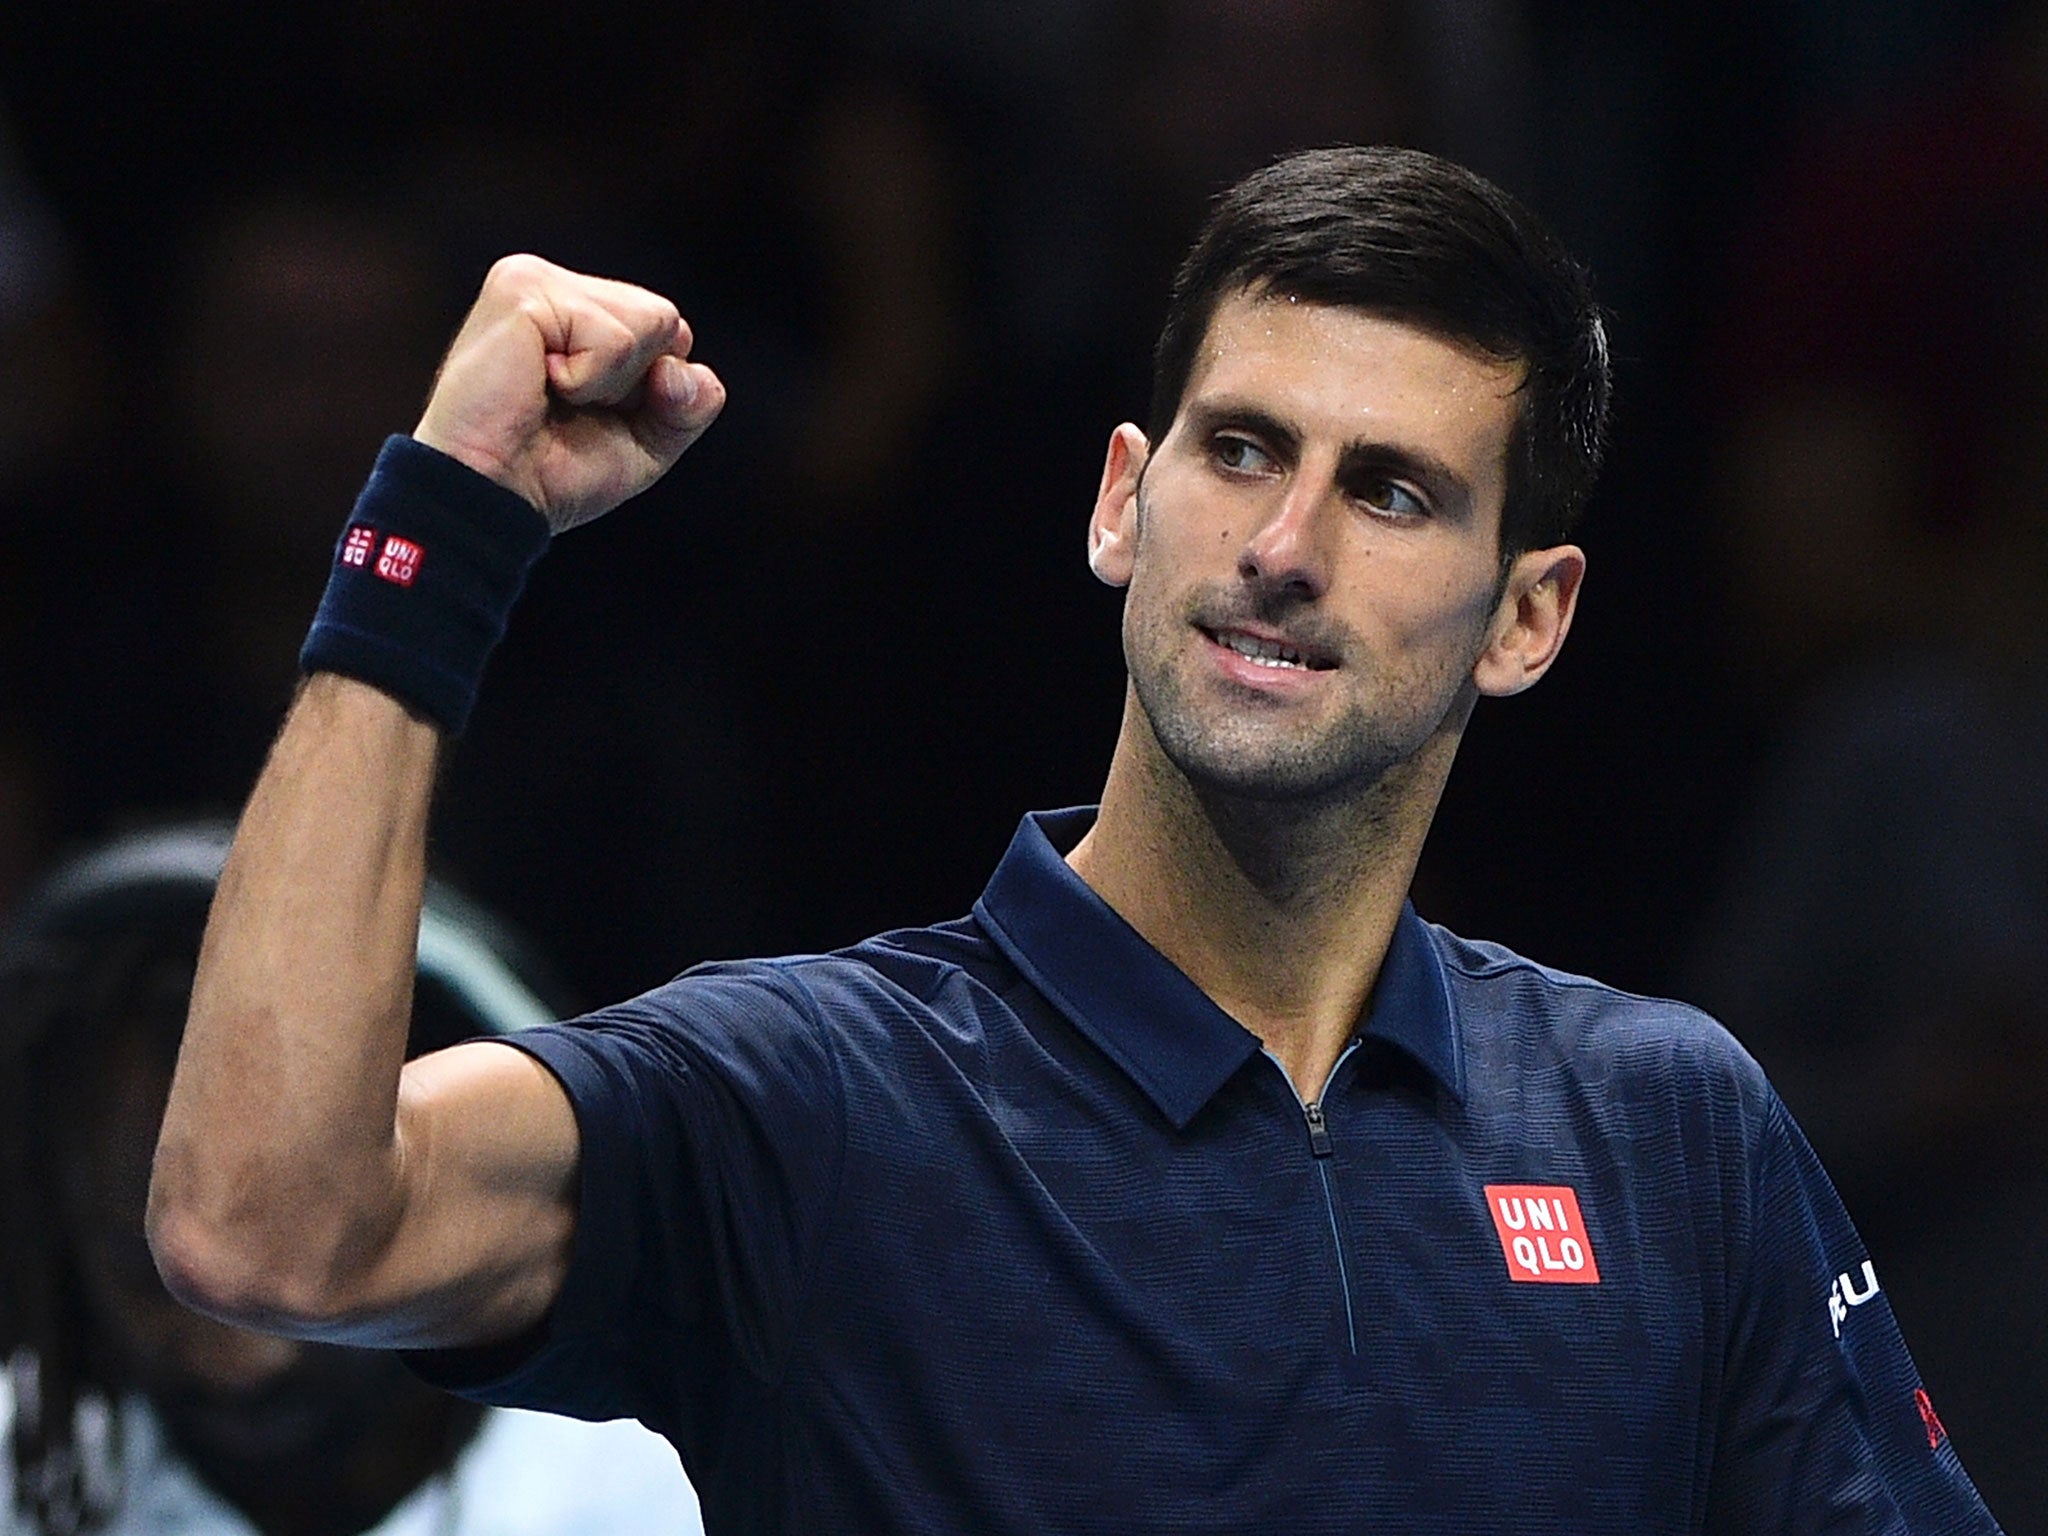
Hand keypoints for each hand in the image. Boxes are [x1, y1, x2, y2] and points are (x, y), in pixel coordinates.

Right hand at [413, 255, 725, 532]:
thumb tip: (683, 370)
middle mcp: (554, 285)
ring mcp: (534, 279)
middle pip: (665, 319)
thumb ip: (689, 406)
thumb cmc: (551, 473)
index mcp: (577, 310)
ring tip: (551, 394)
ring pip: (651, 320)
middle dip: (635, 383)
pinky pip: (614, 337)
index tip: (592, 414)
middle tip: (569, 406)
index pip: (667, 328)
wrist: (493, 498)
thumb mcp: (644, 444)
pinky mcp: (522, 290)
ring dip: (612, 382)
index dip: (653, 389)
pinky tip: (539, 386)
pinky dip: (590, 380)